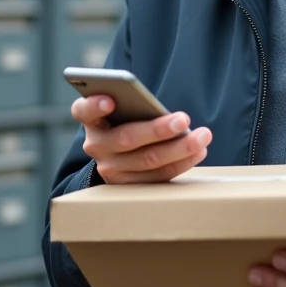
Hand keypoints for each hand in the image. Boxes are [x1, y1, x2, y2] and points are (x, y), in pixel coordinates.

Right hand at [71, 95, 211, 183]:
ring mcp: (110, 169)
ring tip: (202, 136)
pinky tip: (199, 151)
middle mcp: (96, 145)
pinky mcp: (129, 186)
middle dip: (158, 129)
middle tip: (183, 119)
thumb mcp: (123, 109)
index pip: (83, 110)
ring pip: (148, 160)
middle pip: (127, 138)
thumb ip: (133, 105)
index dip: (95, 105)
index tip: (111, 100)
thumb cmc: (127, 120)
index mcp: (91, 119)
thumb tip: (161, 112)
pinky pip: (159, 176)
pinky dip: (182, 162)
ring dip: (180, 148)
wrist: (119, 154)